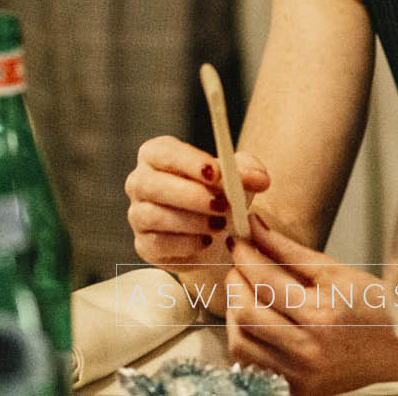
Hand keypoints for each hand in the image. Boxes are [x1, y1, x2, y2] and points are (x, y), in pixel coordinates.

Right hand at [125, 135, 270, 270]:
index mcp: (158, 155)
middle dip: (192, 195)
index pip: (164, 152)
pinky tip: (206, 241)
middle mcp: (141, 182)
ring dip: (192, 221)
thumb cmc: (221, 195)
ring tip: (221, 225)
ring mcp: (138, 214)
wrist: (216, 236)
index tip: (217, 174)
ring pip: (155, 216)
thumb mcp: (237, 178)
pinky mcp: (144, 244)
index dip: (189, 162)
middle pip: (153, 185)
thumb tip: (259, 178)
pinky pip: (158, 244)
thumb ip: (248, 171)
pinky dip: (185, 244)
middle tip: (224, 205)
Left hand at [225, 212, 397, 395]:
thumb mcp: (336, 271)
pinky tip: (256, 322)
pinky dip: (247, 341)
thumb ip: (291, 251)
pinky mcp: (297, 390)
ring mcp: (300, 375)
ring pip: (241, 343)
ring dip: (235, 312)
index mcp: (320, 316)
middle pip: (245, 313)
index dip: (246, 256)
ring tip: (246, 293)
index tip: (239, 241)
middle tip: (240, 264)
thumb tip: (256, 227)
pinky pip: (253, 366)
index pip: (266, 281)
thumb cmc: (376, 308)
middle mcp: (307, 350)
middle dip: (235, 282)